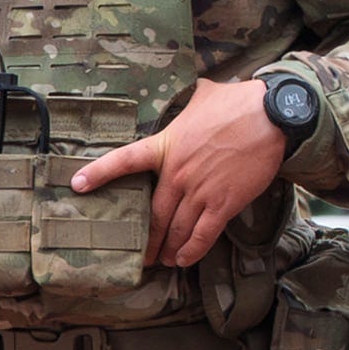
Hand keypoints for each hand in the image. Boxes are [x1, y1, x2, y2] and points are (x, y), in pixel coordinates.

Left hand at [73, 89, 292, 269]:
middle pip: (154, 213)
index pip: (124, 161)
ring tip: (162, 260)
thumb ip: (191, 101)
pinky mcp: (224, 203)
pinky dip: (192, 250)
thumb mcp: (204, 95)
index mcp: (166, 145)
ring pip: (176, 228)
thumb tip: (197, 89)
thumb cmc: (239, 102)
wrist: (271, 117)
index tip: (77, 185)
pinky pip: (203, 234)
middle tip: (140, 254)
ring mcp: (200, 190)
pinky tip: (184, 259)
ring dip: (167, 248)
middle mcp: (177, 173)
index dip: (98, 173)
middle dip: (146, 238)